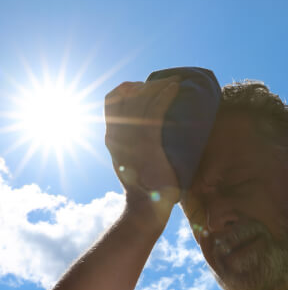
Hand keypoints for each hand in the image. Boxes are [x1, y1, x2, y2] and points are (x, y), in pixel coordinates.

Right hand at [104, 77, 180, 225]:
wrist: (145, 208)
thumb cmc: (143, 192)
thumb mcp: (129, 167)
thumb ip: (130, 150)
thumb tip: (141, 143)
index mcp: (112, 139)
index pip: (110, 102)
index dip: (124, 91)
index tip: (140, 88)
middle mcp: (118, 134)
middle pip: (126, 96)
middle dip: (144, 86)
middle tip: (162, 82)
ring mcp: (132, 137)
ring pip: (142, 100)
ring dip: (159, 86)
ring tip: (174, 81)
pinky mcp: (148, 141)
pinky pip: (156, 110)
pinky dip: (166, 95)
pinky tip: (176, 88)